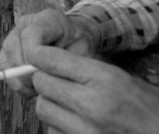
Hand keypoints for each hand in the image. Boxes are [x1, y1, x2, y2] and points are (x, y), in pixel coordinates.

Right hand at [0, 9, 99, 97]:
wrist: (76, 40)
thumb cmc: (81, 47)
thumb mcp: (83, 53)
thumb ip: (64, 62)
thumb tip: (42, 75)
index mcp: (49, 19)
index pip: (30, 35)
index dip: (31, 56)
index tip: (42, 73)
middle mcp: (28, 22)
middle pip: (12, 44)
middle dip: (22, 70)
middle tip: (37, 87)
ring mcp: (16, 32)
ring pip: (4, 55)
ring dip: (17, 77)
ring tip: (34, 89)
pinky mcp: (10, 45)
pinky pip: (3, 63)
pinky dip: (13, 79)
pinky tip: (29, 87)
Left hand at [30, 46, 158, 133]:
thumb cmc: (146, 108)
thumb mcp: (119, 78)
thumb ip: (83, 69)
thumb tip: (44, 60)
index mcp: (105, 80)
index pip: (51, 60)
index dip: (38, 55)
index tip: (37, 56)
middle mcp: (93, 106)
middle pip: (41, 83)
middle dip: (44, 79)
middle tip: (55, 81)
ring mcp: (86, 131)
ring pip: (43, 108)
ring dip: (49, 103)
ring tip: (66, 103)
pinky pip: (51, 130)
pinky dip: (57, 125)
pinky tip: (73, 122)